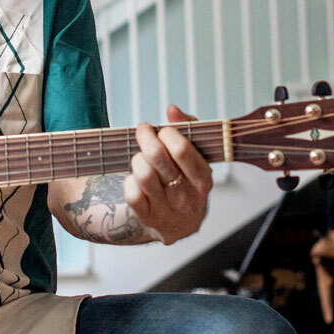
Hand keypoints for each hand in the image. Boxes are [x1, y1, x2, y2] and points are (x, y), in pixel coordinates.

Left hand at [124, 105, 212, 244]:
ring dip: (138, 158)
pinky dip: (129, 181)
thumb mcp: (197, 156)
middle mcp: (186, 195)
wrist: (181, 224)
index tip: (162, 130)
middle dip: (146, 137)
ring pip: (143, 174)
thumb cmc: (187, 180)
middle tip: (143, 131)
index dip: (167, 133)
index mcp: (203, 178)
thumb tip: (172, 110)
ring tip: (141, 156)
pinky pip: (132, 194)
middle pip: (158, 157)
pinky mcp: (148, 217)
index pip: (181, 149)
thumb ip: (188, 128)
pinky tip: (136, 177)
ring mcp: (167, 208)